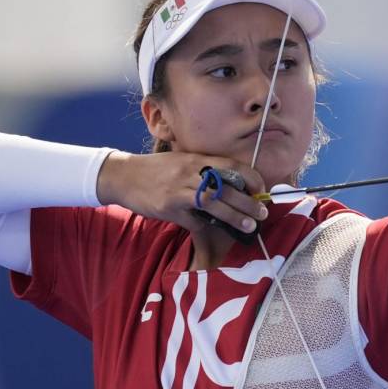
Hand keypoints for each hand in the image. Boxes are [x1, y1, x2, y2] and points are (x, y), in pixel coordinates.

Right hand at [96, 151, 267, 232]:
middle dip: (248, 202)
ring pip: (214, 203)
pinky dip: (204, 226)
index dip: (251, 177)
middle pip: (227, 187)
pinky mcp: (168, 206)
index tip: (262, 189)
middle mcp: (190, 172)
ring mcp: (179, 189)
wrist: (124, 175)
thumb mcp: (183, 161)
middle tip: (263, 212)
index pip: (232, 165)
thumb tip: (233, 188)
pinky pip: (192, 220)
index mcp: (197, 159)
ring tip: (250, 225)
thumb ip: (205, 171)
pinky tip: (210, 229)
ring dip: (235, 216)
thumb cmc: (158, 170)